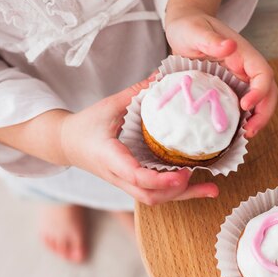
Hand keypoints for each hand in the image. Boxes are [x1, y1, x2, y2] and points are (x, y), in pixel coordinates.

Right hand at [59, 76, 218, 204]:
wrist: (66, 144)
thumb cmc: (86, 124)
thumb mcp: (109, 105)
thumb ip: (136, 92)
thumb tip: (162, 77)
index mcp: (110, 158)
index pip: (136, 177)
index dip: (161, 180)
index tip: (183, 174)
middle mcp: (119, 176)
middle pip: (151, 197)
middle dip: (180, 193)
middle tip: (205, 182)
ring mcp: (125, 182)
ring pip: (154, 199)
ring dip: (183, 196)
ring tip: (210, 188)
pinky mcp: (131, 182)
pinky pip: (154, 193)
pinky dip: (175, 191)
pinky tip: (195, 183)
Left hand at [165, 9, 277, 137]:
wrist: (184, 27)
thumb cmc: (189, 27)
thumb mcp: (195, 31)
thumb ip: (210, 39)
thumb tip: (230, 46)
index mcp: (243, 53)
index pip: (262, 73)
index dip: (260, 91)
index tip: (245, 105)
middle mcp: (245, 68)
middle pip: (268, 92)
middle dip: (264, 113)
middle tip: (250, 132)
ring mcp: (239, 79)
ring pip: (259, 102)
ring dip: (256, 120)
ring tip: (244, 136)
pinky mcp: (229, 89)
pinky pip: (241, 106)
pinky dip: (241, 120)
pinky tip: (232, 132)